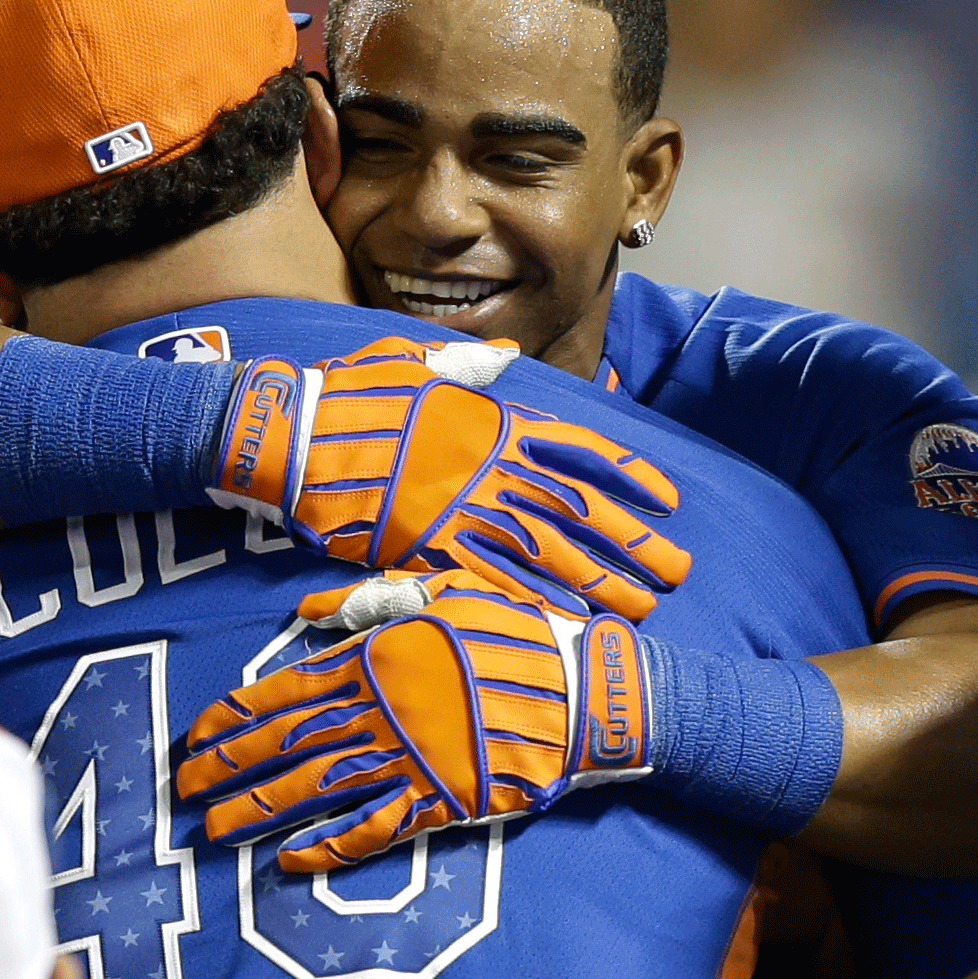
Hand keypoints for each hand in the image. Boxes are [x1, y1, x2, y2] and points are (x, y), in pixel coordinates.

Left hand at [178, 573, 648, 870]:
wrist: (585, 692)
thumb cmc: (517, 634)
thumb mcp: (445, 591)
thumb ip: (372, 600)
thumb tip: (308, 609)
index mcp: (375, 661)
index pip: (286, 691)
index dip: (236, 715)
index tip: (197, 733)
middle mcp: (379, 714)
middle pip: (286, 744)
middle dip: (228, 766)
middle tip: (181, 789)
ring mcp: (407, 763)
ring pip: (315, 791)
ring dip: (260, 810)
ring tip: (215, 828)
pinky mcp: (438, 805)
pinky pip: (372, 831)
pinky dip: (329, 848)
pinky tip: (289, 861)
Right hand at [212, 339, 690, 617]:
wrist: (297, 434)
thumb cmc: (354, 394)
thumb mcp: (415, 360)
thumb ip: (469, 365)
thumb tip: (507, 354)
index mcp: (494, 422)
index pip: (582, 451)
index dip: (629, 477)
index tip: (668, 500)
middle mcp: (492, 469)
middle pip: (581, 511)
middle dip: (635, 541)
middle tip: (679, 569)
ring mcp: (463, 512)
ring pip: (550, 554)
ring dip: (602, 582)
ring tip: (644, 607)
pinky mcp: (430, 549)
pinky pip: (494, 581)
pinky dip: (536, 604)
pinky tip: (571, 624)